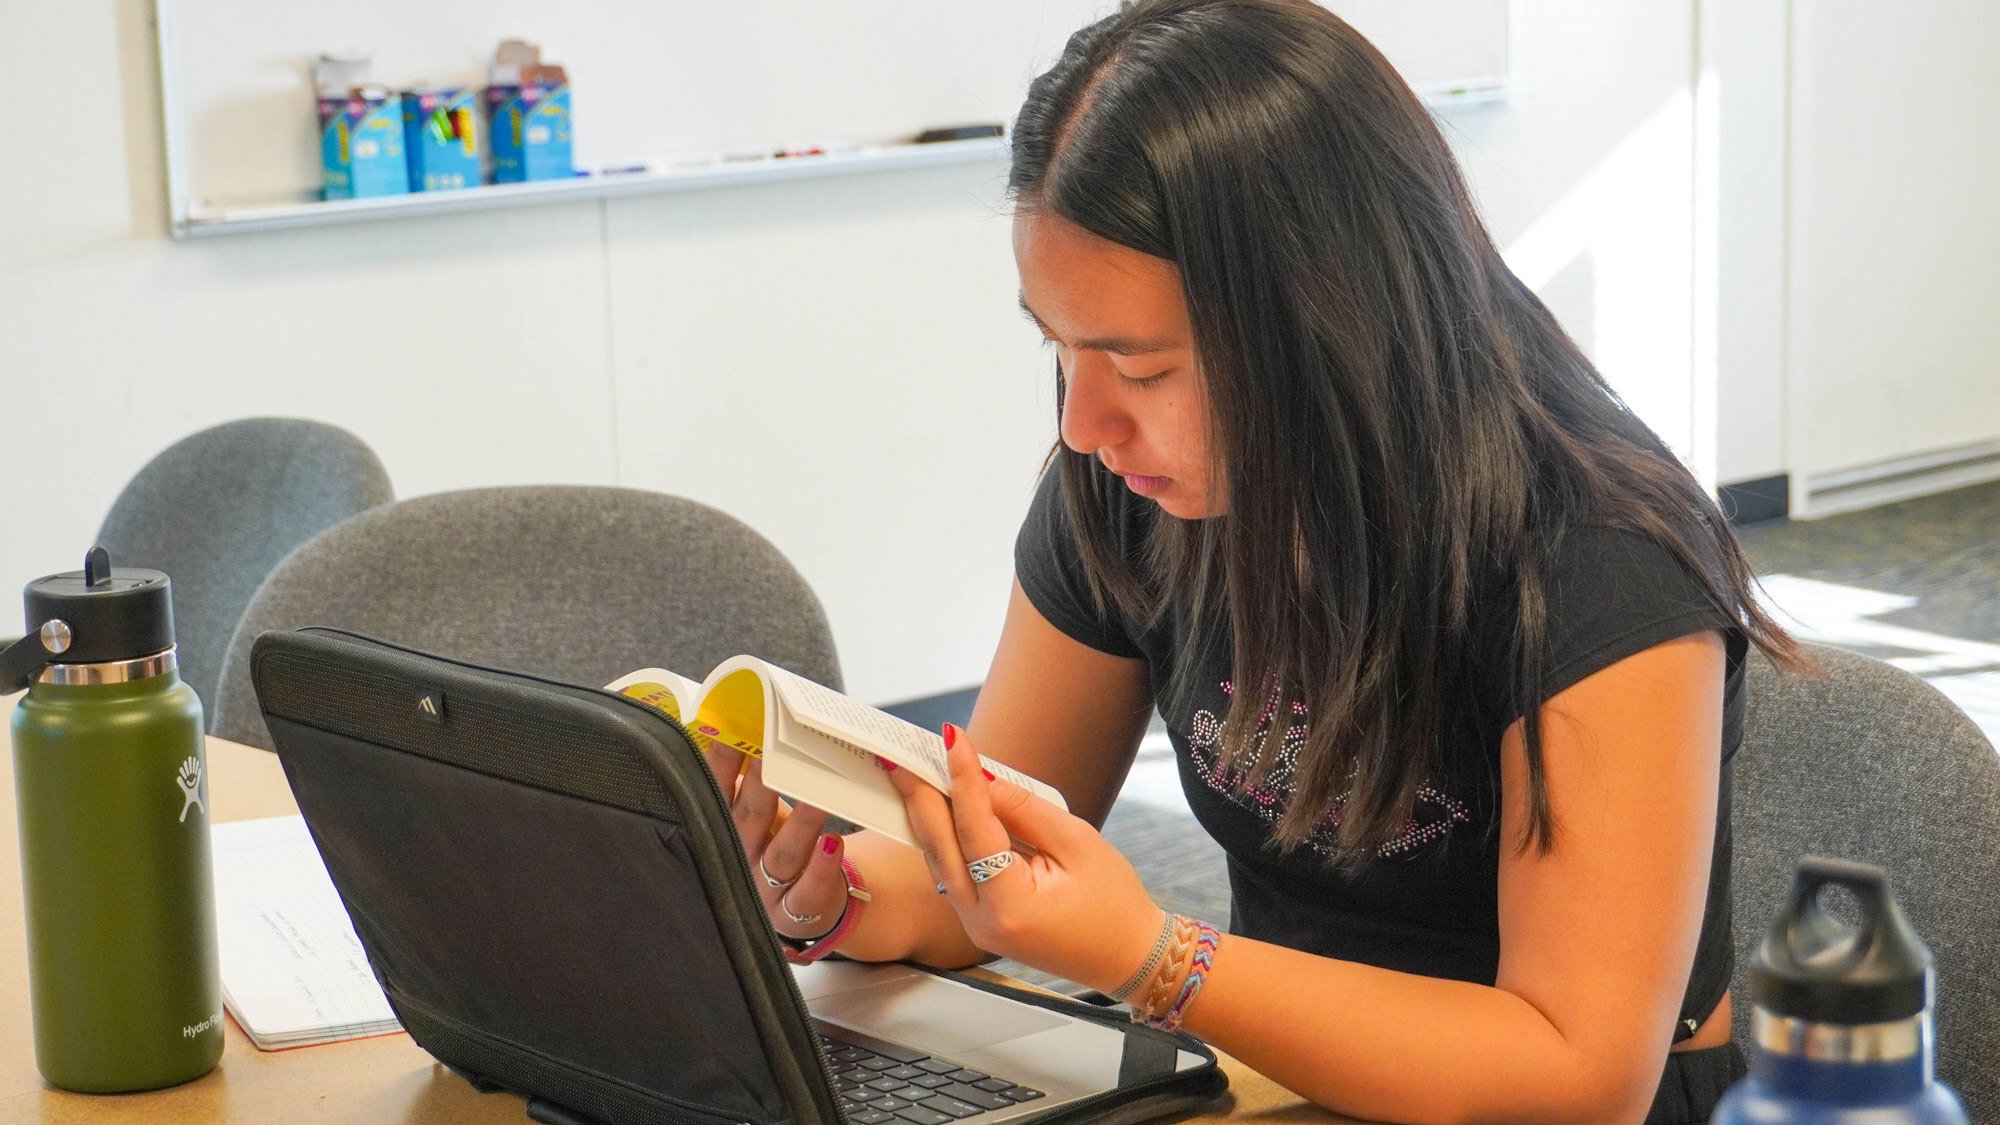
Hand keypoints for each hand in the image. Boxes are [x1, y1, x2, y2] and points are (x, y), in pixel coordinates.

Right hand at [697, 741, 850, 942]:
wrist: (800, 907)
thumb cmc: (774, 847)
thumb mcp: (754, 815)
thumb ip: (746, 780)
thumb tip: (744, 720)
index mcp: (723, 831)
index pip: (716, 793)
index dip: (722, 762)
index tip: (733, 729)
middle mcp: (739, 861)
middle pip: (749, 819)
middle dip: (760, 784)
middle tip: (776, 750)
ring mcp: (765, 890)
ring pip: (782, 855)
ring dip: (800, 823)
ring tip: (818, 796)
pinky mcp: (796, 912)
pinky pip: (809, 891)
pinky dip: (822, 868)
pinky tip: (834, 844)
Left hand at [885, 724, 1163, 994]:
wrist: (1126, 958)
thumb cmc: (1114, 904)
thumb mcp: (1077, 843)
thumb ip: (1025, 810)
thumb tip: (983, 777)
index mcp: (1010, 905)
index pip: (974, 830)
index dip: (962, 779)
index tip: (952, 738)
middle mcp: (981, 921)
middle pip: (939, 848)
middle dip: (921, 796)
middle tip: (902, 754)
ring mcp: (976, 927)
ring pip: (939, 861)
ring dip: (929, 815)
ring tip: (918, 772)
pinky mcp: (978, 923)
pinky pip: (952, 874)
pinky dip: (946, 838)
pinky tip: (943, 807)